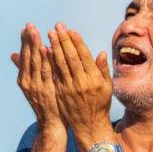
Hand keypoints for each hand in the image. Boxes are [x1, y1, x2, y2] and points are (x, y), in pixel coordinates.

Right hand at [9, 23, 60, 133]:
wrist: (51, 123)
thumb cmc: (46, 104)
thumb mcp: (33, 86)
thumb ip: (24, 70)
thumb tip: (12, 54)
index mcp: (24, 79)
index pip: (25, 56)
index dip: (25, 42)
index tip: (26, 28)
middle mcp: (28, 81)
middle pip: (28, 57)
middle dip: (28, 40)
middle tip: (30, 25)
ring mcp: (36, 86)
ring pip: (35, 62)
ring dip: (35, 46)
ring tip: (36, 32)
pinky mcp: (46, 90)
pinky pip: (46, 72)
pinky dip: (45, 60)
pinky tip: (46, 49)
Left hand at [47, 24, 112, 143]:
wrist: (89, 124)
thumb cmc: (100, 104)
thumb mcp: (107, 87)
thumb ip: (102, 70)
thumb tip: (101, 54)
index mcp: (94, 79)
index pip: (84, 56)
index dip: (77, 42)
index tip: (71, 30)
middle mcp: (81, 82)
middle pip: (70, 57)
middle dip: (63, 40)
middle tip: (57, 27)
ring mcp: (69, 87)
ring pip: (60, 63)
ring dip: (54, 47)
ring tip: (49, 34)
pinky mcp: (60, 92)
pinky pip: (53, 73)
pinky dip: (49, 61)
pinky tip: (45, 50)